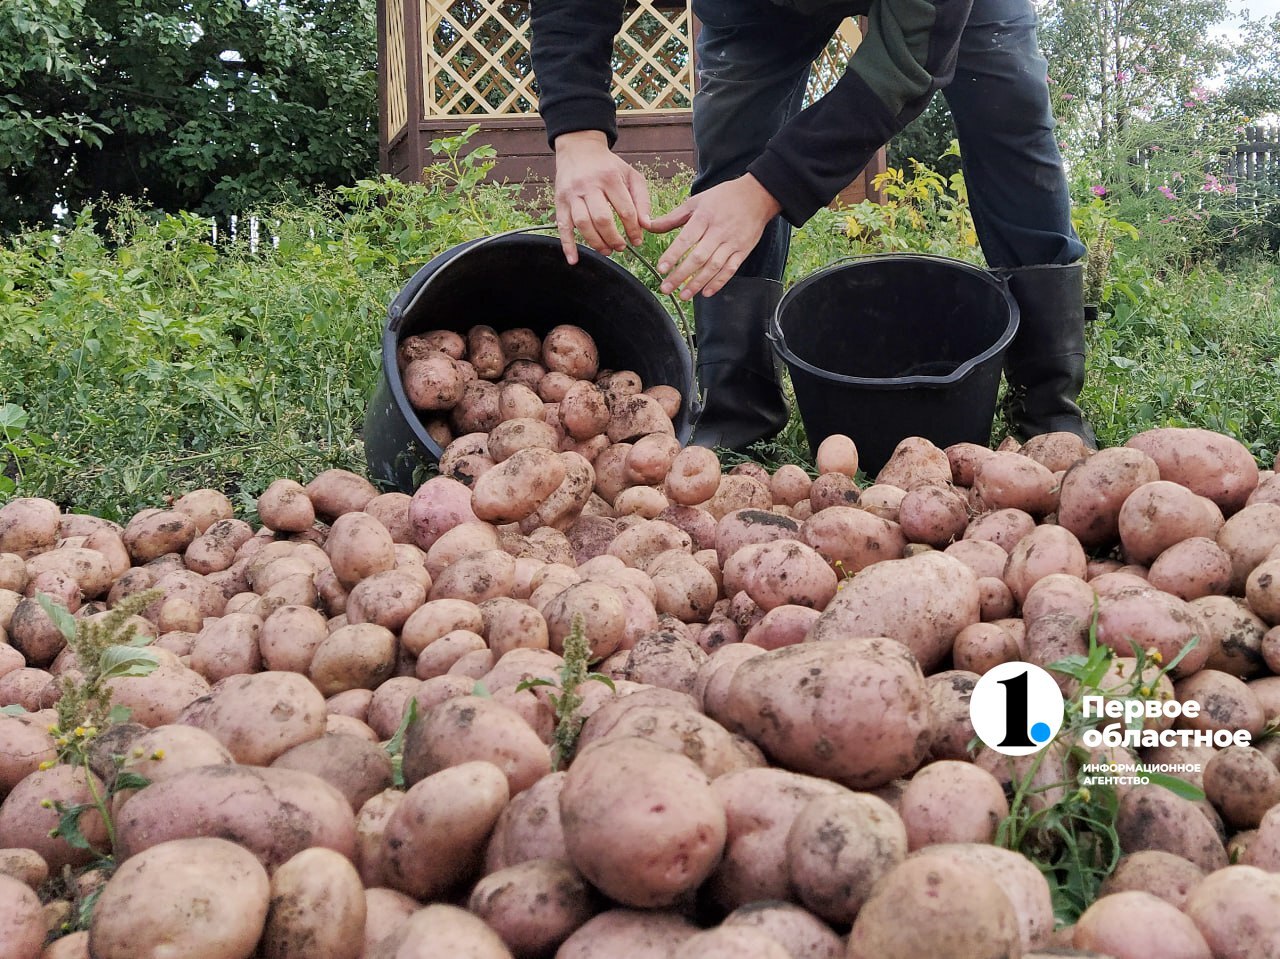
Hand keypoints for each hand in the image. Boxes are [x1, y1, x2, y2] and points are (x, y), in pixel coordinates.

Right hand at [553, 130, 651, 263]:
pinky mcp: (559, 202)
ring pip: (583, 224)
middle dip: (614, 238)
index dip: (633, 229)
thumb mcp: (630, 175)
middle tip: (621, 247)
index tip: (638, 240)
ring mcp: (572, 194)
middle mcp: (589, 185)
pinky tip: (574, 259)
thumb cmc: (609, 166)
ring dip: (596, 242)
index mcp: (610, 178)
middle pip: (602, 219)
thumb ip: (642, 199)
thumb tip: (646, 225)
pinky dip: (567, 245)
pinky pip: (562, 226)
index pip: (625, 210)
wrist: (579, 149)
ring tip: (607, 250)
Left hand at [649, 175, 781, 299]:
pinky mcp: (743, 251)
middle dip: (680, 275)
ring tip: (683, 295)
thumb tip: (649, 225)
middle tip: (666, 288)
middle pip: (698, 257)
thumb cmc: (723, 198)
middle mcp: (719, 231)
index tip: (661, 269)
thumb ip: (672, 217)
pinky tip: (706, 292)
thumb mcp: (696, 202)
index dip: (673, 255)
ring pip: (713, 267)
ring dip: (697, 283)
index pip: (686, 239)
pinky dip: (718, 282)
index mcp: (704, 217)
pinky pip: (730, 270)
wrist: (758, 196)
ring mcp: (732, 242)